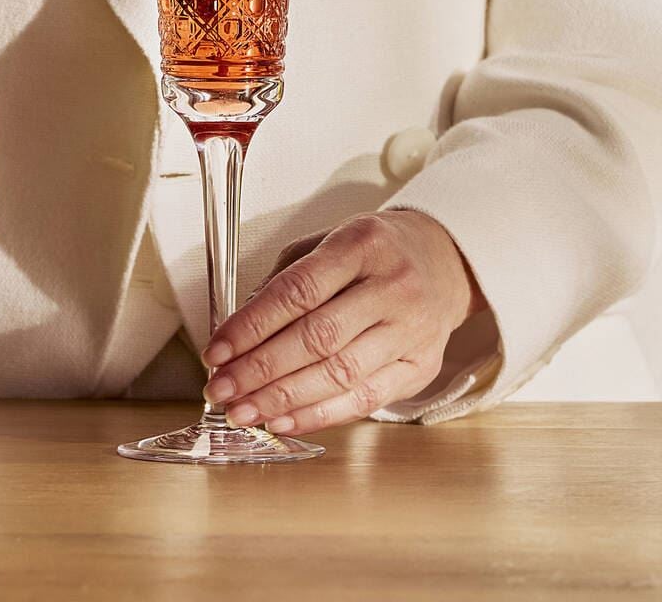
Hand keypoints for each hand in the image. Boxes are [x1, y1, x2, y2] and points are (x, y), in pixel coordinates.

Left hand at [199, 209, 483, 435]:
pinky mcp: (421, 367)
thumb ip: (285, 279)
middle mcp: (392, 287)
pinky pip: (364, 399)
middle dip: (259, 369)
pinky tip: (282, 420)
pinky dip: (318, 415)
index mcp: (362, 245)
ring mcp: (411, 330)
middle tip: (220, 389)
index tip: (216, 350)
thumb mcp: (329, 240)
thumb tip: (239, 330)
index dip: (251, 325)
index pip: (298, 291)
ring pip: (339, 374)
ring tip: (242, 410)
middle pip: (317, 338)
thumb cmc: (376, 250)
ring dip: (282, 399)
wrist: (446, 261)